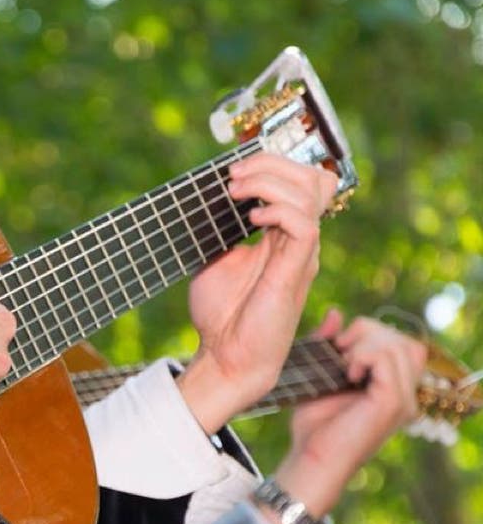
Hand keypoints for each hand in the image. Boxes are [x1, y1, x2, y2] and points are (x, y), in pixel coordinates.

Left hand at [176, 154, 337, 432]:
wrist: (226, 359)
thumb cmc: (222, 317)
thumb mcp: (215, 262)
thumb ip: (222, 233)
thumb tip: (210, 201)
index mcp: (284, 237)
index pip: (302, 182)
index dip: (273, 164)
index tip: (233, 169)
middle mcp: (299, 242)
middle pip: (314, 179)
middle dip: (271, 164)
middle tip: (233, 176)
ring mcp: (301, 255)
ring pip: (311, 194)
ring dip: (269, 182)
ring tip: (236, 192)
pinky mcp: (295, 271)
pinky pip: (304, 225)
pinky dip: (277, 211)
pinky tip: (250, 220)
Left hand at [273, 312, 426, 521]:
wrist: (310, 460)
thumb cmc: (313, 426)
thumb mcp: (320, 375)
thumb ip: (330, 344)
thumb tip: (336, 314)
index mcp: (392, 388)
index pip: (402, 343)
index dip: (371, 333)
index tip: (338, 345)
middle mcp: (405, 394)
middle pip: (403, 339)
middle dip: (367, 332)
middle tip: (339, 350)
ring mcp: (403, 399)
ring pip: (397, 344)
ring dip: (364, 344)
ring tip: (342, 364)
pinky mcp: (392, 403)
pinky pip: (387, 358)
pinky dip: (363, 355)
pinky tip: (346, 372)